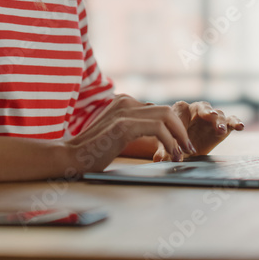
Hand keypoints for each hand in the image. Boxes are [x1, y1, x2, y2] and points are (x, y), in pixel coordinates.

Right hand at [64, 94, 195, 174]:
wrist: (70, 157)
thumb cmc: (93, 151)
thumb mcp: (117, 134)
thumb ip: (134, 127)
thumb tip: (160, 133)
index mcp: (124, 102)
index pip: (159, 110)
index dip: (174, 127)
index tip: (181, 145)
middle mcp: (125, 102)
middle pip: (167, 110)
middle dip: (181, 130)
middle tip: (188, 148)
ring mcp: (124, 112)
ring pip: (166, 116)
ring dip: (179, 136)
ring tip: (183, 154)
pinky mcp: (124, 125)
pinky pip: (158, 128)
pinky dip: (170, 142)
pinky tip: (171, 154)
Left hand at [152, 101, 244, 161]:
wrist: (186, 149)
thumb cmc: (174, 143)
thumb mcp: (167, 148)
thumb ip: (164, 151)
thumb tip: (159, 159)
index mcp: (180, 109)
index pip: (181, 113)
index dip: (182, 127)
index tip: (183, 142)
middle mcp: (197, 109)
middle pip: (203, 108)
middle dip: (206, 112)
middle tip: (209, 116)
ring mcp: (212, 116)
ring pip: (218, 114)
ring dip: (219, 121)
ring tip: (219, 130)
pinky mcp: (223, 125)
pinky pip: (231, 121)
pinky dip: (236, 122)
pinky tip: (240, 127)